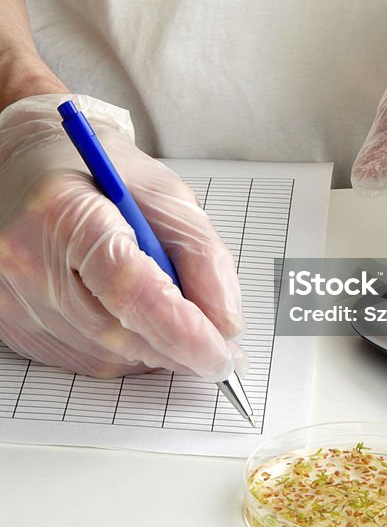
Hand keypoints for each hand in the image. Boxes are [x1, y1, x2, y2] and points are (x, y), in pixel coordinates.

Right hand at [0, 94, 242, 377]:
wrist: (25, 166)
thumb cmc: (97, 171)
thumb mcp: (165, 192)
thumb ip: (201, 254)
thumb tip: (225, 321)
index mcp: (66, 212)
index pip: (128, 287)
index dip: (180, 329)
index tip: (220, 354)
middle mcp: (27, 259)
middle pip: (117, 331)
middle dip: (176, 345)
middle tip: (217, 346)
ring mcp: (13, 298)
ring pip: (103, 356)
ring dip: (151, 348)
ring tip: (169, 312)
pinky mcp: (12, 325)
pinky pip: (82, 360)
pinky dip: (122, 350)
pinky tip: (129, 315)